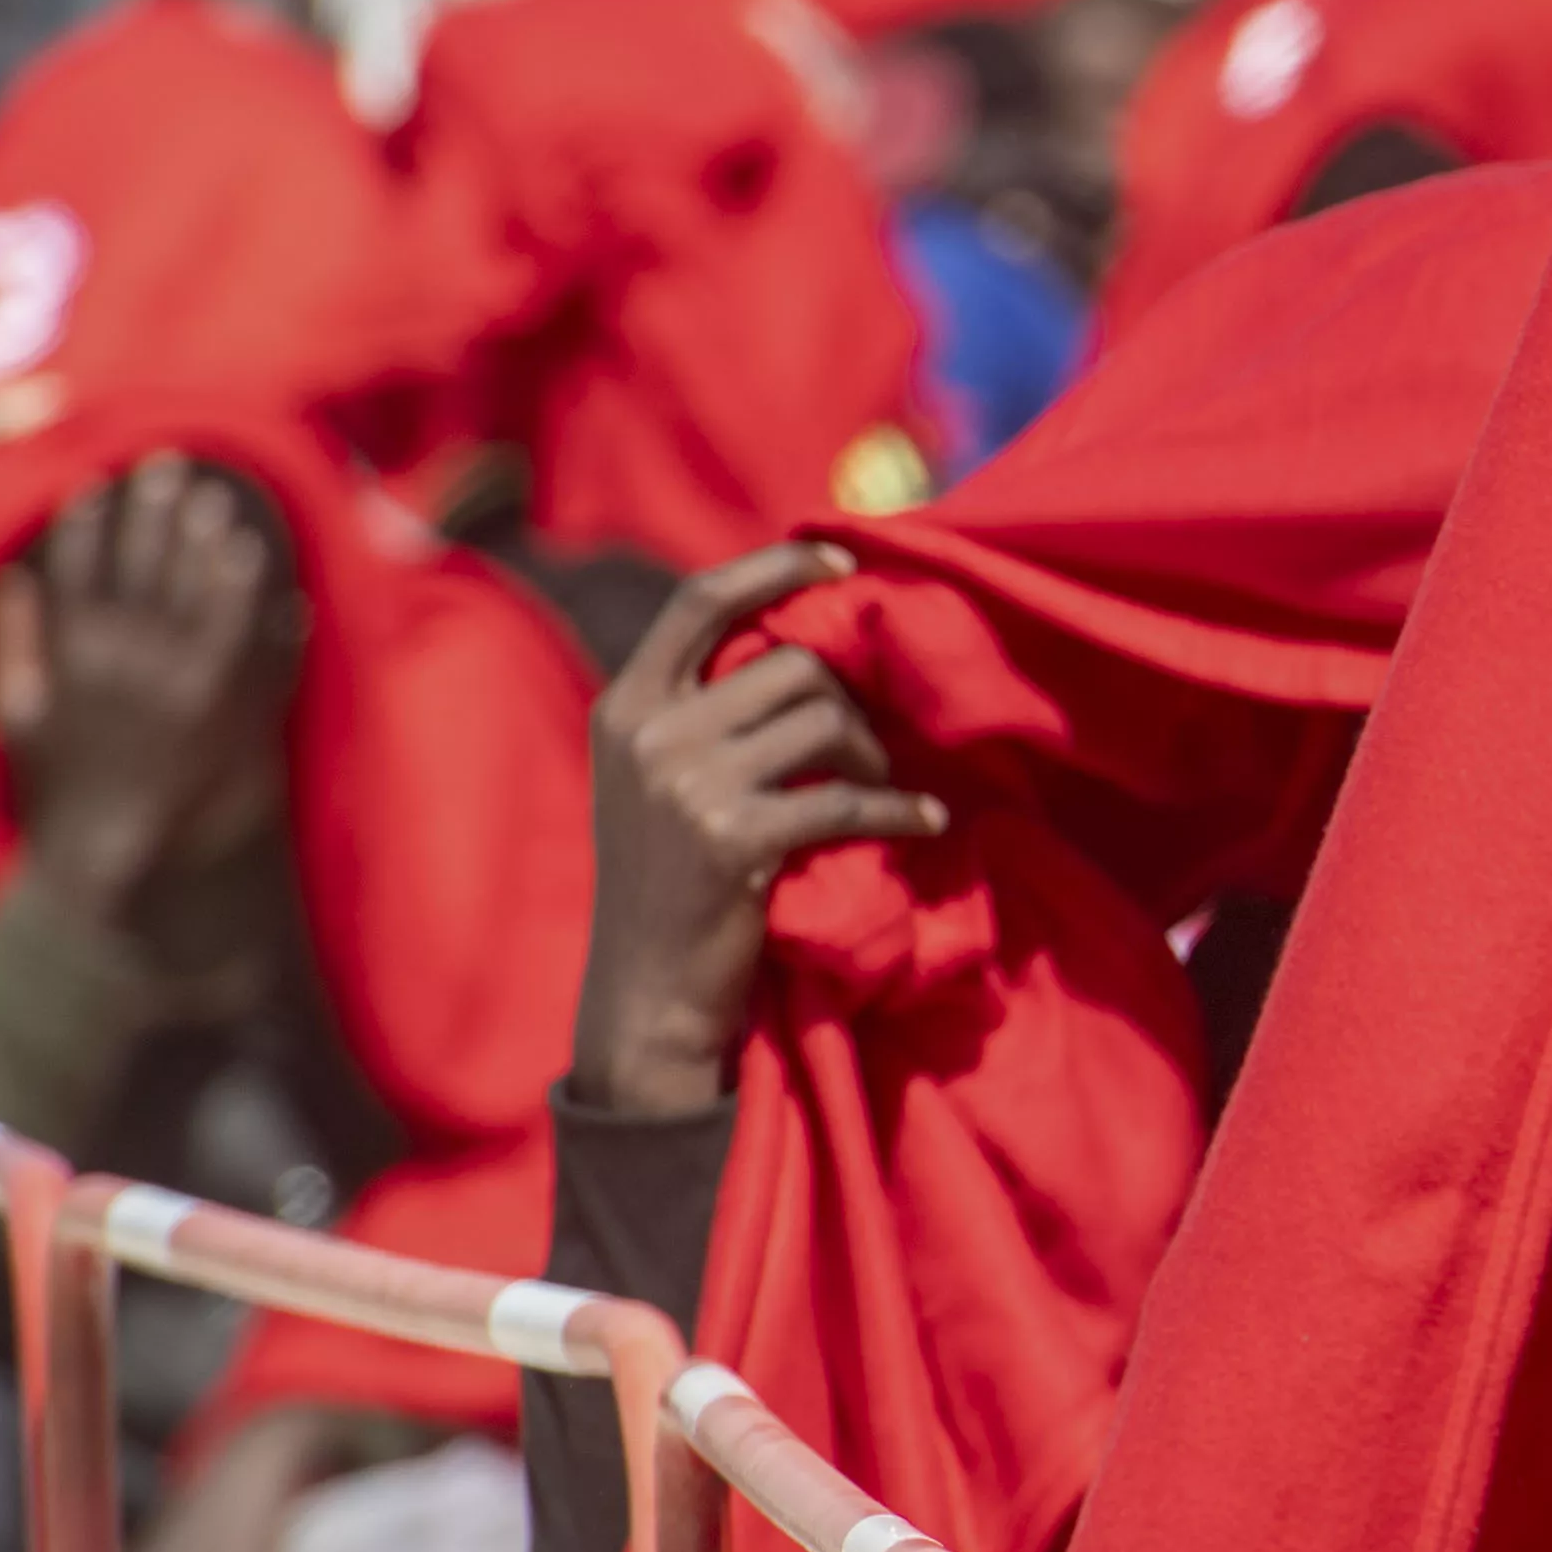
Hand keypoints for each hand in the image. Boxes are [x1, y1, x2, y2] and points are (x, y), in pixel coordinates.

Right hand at [0, 457, 298, 916]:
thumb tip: (13, 576)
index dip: (86, 521)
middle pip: (140, 561)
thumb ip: (14, 644)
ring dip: (201, 533)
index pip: (73, 567)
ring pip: (193, 582)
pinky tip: (255, 552)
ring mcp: (178, 674)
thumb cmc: (64, 787)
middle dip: (152, 509)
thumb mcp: (18, 716)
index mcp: (68, 655)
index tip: (96, 482)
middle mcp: (122, 657)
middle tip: (167, 465)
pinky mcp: (228, 697)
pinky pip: (245, 625)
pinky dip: (249, 586)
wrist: (125, 850)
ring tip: (212, 494)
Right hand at [575, 547, 940, 1115]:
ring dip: (871, 752)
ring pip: (824, 719)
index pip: (699, 601)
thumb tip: (803, 642)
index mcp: (625, 707)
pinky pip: (848, 797)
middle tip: (870, 746)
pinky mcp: (733, 839)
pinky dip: (899, 808)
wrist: (646, 994)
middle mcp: (649, 733)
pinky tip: (925, 820)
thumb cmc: (671, 885)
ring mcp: (686, 784)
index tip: (841, 557)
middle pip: (789, 665)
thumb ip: (701, 713)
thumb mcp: (657, 783)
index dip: (777, 568)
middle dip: (849, 701)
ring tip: (879, 785)